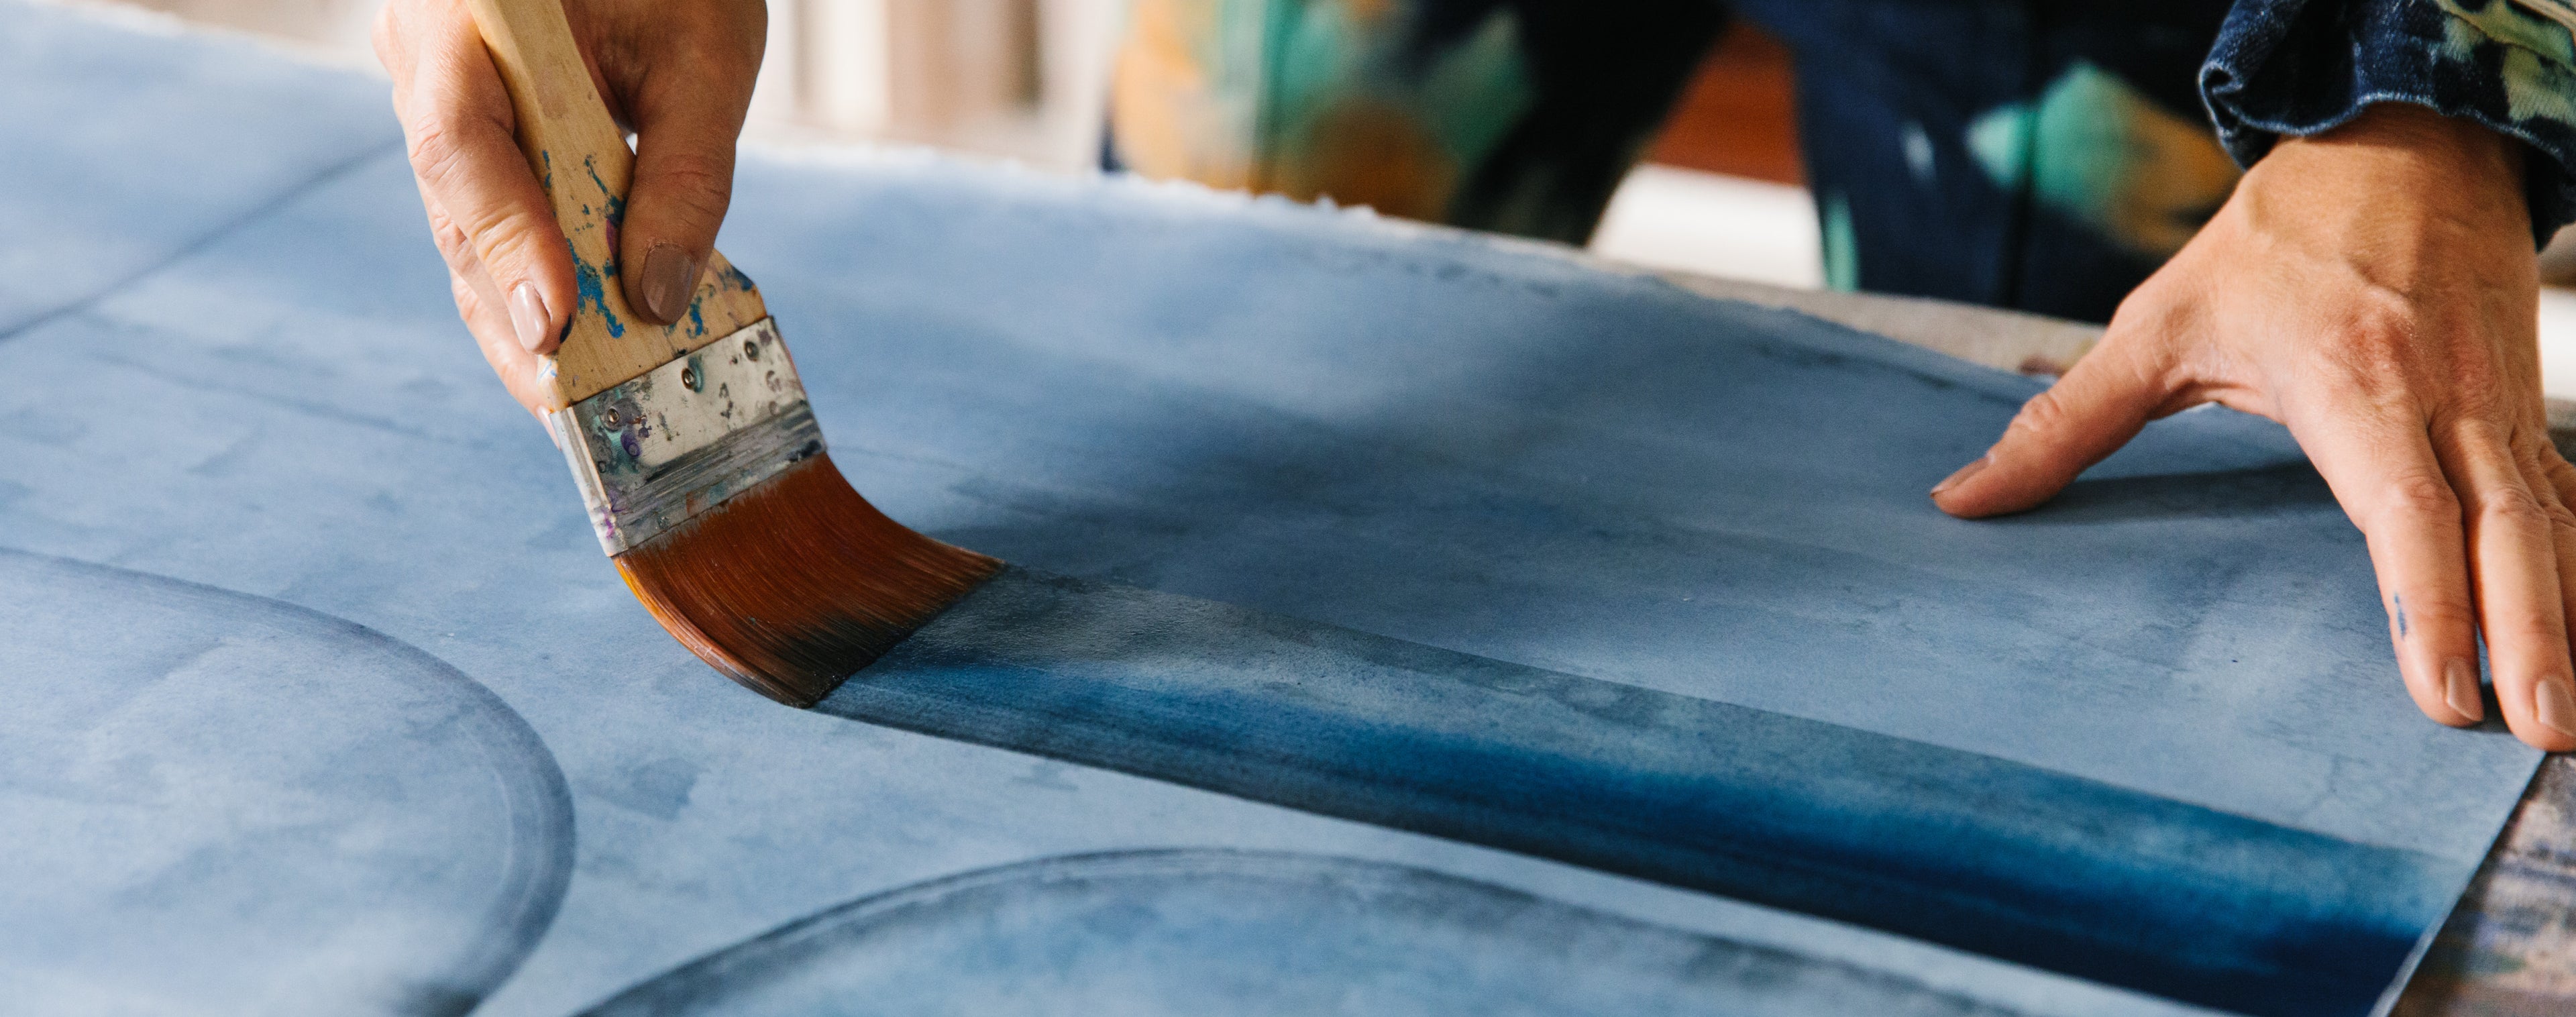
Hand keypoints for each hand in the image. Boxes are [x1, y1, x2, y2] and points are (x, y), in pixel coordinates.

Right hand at [373, 0, 764, 412]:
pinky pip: (495, 224)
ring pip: (470, 234)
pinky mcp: (474, 142)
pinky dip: (542, 287)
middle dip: (519, 317)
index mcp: (462, 17)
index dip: (509, 247)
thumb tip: (660, 297)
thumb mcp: (706, 55)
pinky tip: (585, 354)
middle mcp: (424, 62)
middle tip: (577, 406)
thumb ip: (686, 172)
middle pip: (458, 212)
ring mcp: (437, 103)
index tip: (559, 326)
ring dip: (528, 320)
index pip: (461, 147)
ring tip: (584, 404)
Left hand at [1932, 103, 2575, 751]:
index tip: (2441, 688)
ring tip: (2569, 722)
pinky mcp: (2524, 408)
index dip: (2426, 597)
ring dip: (2567, 619)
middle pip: (2504, 529)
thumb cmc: (2268, 244)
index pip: (2402, 505)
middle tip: (2539, 734)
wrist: (2402, 144)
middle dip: (2530, 634)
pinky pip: (2564, 499)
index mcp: (2351, 378)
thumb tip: (1959, 499)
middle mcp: (2443, 395)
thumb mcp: (2153, 323)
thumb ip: (2063, 420)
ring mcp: (2497, 403)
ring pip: (2551, 521)